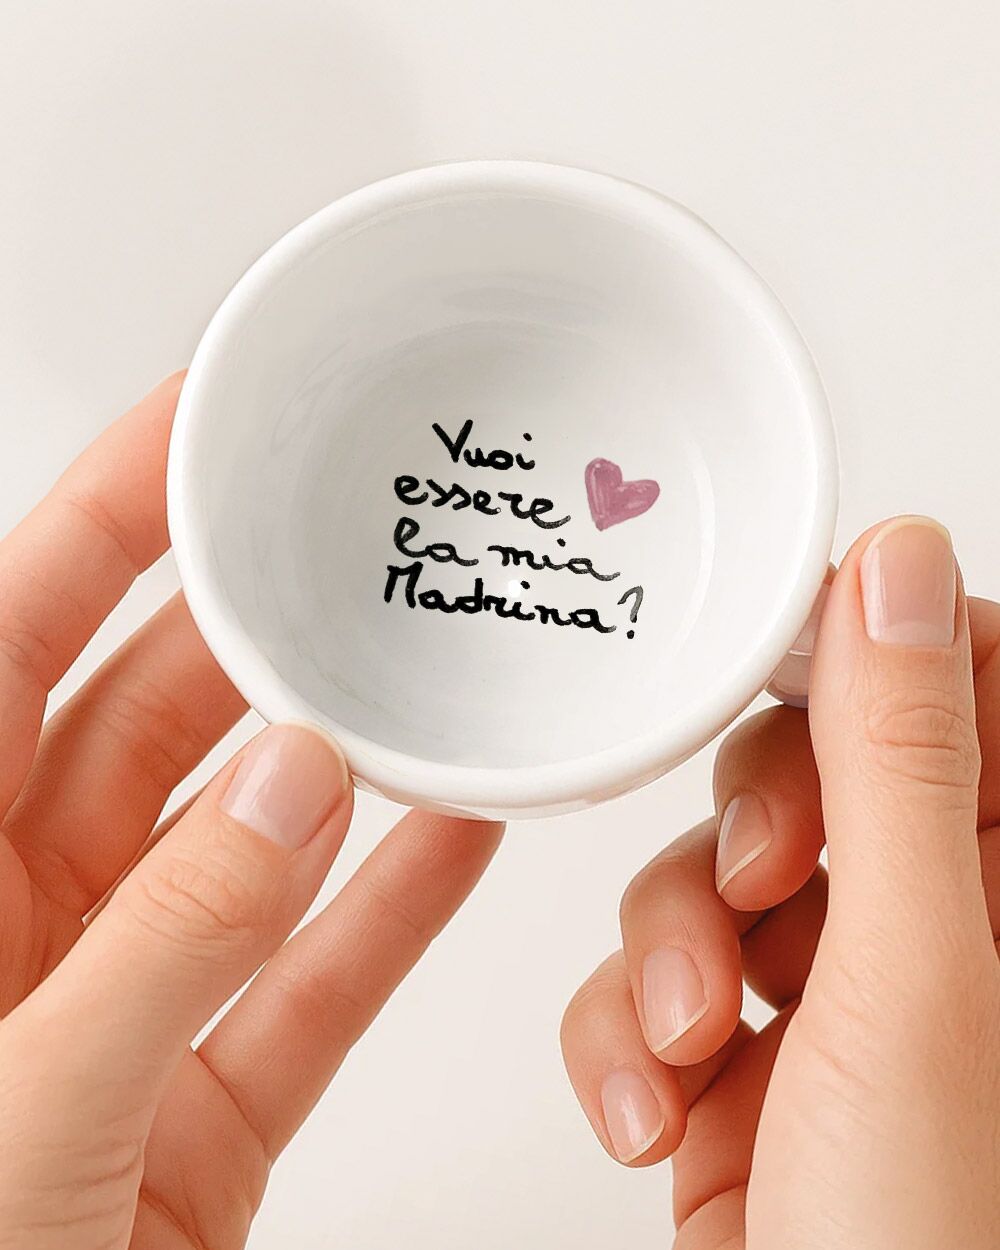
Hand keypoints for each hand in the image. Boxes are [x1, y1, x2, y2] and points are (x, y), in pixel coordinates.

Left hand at [0, 376, 502, 1249]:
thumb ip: (165, 941)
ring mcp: (124, 1005)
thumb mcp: (27, 1108)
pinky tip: (459, 838)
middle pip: (145, 721)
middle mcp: (19, 923)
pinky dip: (387, 910)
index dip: (100, 519)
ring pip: (247, 841)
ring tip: (421, 676)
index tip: (194, 431)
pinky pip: (313, 977)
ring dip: (335, 766)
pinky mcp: (205, 1100)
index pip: (9, 639)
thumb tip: (290, 794)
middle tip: (344, 554)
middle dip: (248, 634)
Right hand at [561, 517, 999, 1247]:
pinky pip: (650, 979)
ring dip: (667, 951)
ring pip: (710, 877)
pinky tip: (652, 1110)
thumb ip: (898, 763)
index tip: (789, 666)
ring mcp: (826, 1003)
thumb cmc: (919, 1249)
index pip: (963, 686)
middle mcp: (932, 936)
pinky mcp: (733, 1064)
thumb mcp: (913, 980)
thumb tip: (899, 564)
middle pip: (814, 774)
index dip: (873, 661)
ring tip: (685, 1038)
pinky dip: (625, 1033)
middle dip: (753, 837)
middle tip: (754, 895)